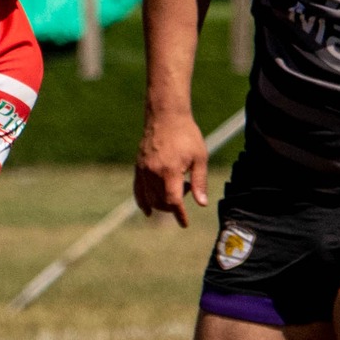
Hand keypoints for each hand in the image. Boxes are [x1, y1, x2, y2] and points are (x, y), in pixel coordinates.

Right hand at [133, 113, 209, 227]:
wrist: (166, 116)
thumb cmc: (187, 135)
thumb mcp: (200, 157)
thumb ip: (200, 182)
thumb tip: (202, 204)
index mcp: (170, 170)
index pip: (173, 200)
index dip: (179, 214)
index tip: (184, 223)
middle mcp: (153, 172)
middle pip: (160, 201)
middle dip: (174, 205)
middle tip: (187, 189)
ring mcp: (143, 170)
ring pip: (149, 198)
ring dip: (162, 202)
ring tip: (175, 187)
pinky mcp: (138, 167)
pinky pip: (138, 190)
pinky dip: (142, 202)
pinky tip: (148, 212)